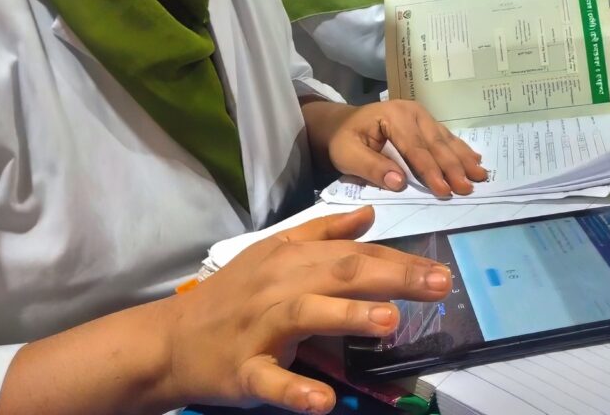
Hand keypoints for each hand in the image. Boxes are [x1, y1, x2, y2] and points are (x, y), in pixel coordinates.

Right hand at [166, 207, 451, 413]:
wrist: (169, 340)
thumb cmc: (231, 296)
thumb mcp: (274, 253)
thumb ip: (323, 233)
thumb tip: (369, 214)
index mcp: (291, 260)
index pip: (354, 255)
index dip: (399, 262)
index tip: (441, 271)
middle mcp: (279, 286)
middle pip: (340, 275)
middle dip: (392, 278)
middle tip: (438, 285)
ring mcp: (260, 328)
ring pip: (306, 314)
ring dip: (348, 317)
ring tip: (390, 321)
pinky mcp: (242, 369)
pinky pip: (269, 380)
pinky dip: (294, 390)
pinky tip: (322, 401)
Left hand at [304, 100, 486, 195]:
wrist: (343, 124)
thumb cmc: (345, 140)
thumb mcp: (347, 155)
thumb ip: (372, 168)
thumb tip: (399, 183)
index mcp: (394, 116)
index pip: (415, 148)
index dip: (430, 171)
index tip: (444, 191)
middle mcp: (412, 112)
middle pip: (436, 144)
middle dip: (453, 167)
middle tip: (468, 188)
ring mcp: (422, 116)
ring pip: (446, 140)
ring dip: (463, 159)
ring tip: (480, 175)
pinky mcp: (427, 123)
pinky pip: (447, 137)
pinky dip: (461, 150)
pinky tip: (475, 159)